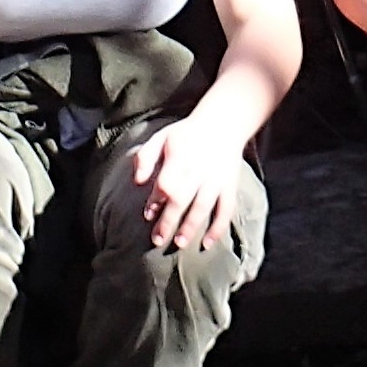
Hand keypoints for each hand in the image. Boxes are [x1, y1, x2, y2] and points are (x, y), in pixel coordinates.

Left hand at [123, 121, 248, 251]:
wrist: (224, 123)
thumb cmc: (186, 134)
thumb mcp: (162, 137)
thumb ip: (145, 157)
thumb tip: (137, 181)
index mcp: (180, 156)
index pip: (166, 182)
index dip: (156, 199)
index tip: (148, 214)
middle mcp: (199, 169)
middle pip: (182, 198)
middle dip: (169, 220)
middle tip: (157, 240)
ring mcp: (216, 179)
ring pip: (203, 206)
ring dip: (191, 226)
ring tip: (179, 243)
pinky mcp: (229, 186)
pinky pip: (226, 209)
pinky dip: (218, 227)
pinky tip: (207, 243)